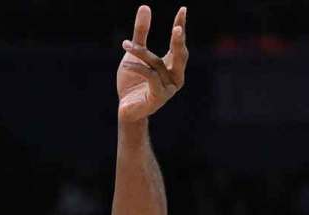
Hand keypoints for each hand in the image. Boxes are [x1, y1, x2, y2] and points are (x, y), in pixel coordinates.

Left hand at [117, 6, 188, 122]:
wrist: (126, 110)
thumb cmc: (132, 83)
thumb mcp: (135, 54)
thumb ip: (140, 33)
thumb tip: (145, 7)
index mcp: (173, 65)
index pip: (179, 43)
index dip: (181, 26)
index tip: (182, 10)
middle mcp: (176, 76)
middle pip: (180, 55)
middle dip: (179, 41)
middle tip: (177, 28)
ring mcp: (169, 88)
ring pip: (156, 64)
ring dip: (140, 53)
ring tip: (125, 44)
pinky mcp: (159, 97)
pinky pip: (149, 77)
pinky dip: (137, 68)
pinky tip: (125, 64)